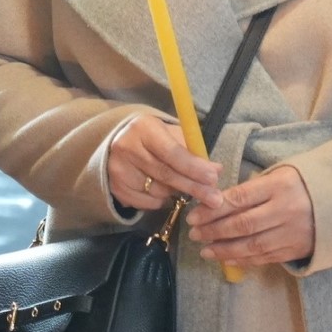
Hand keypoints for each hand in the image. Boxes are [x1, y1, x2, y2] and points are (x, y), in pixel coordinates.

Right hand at [107, 114, 223, 210]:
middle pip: (165, 174)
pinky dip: (161, 200)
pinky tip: (165, 191)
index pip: (172, 152)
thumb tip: (216, 170)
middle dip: (193, 187)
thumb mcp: (172, 134)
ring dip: (176, 193)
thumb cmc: (154, 137)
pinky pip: (146, 203)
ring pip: (157, 191)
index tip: (213, 178)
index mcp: (144, 129)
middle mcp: (127, 148)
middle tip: (214, 199)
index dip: (194, 167)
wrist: (119, 142)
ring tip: (185, 186)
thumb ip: (193, 150)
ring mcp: (118, 170)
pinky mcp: (115, 188)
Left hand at [187, 165, 315, 267]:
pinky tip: (226, 258)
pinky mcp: (296, 249)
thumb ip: (254, 187)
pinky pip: (264, 257)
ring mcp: (292, 232)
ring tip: (204, 249)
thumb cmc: (304, 183)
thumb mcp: (282, 174)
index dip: (214, 208)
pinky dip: (242, 259)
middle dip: (213, 230)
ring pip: (251, 245)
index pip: (240, 198)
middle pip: (242, 224)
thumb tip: (218, 200)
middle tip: (194, 233)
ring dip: (223, 249)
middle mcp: (286, 210)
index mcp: (281, 185)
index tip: (195, 214)